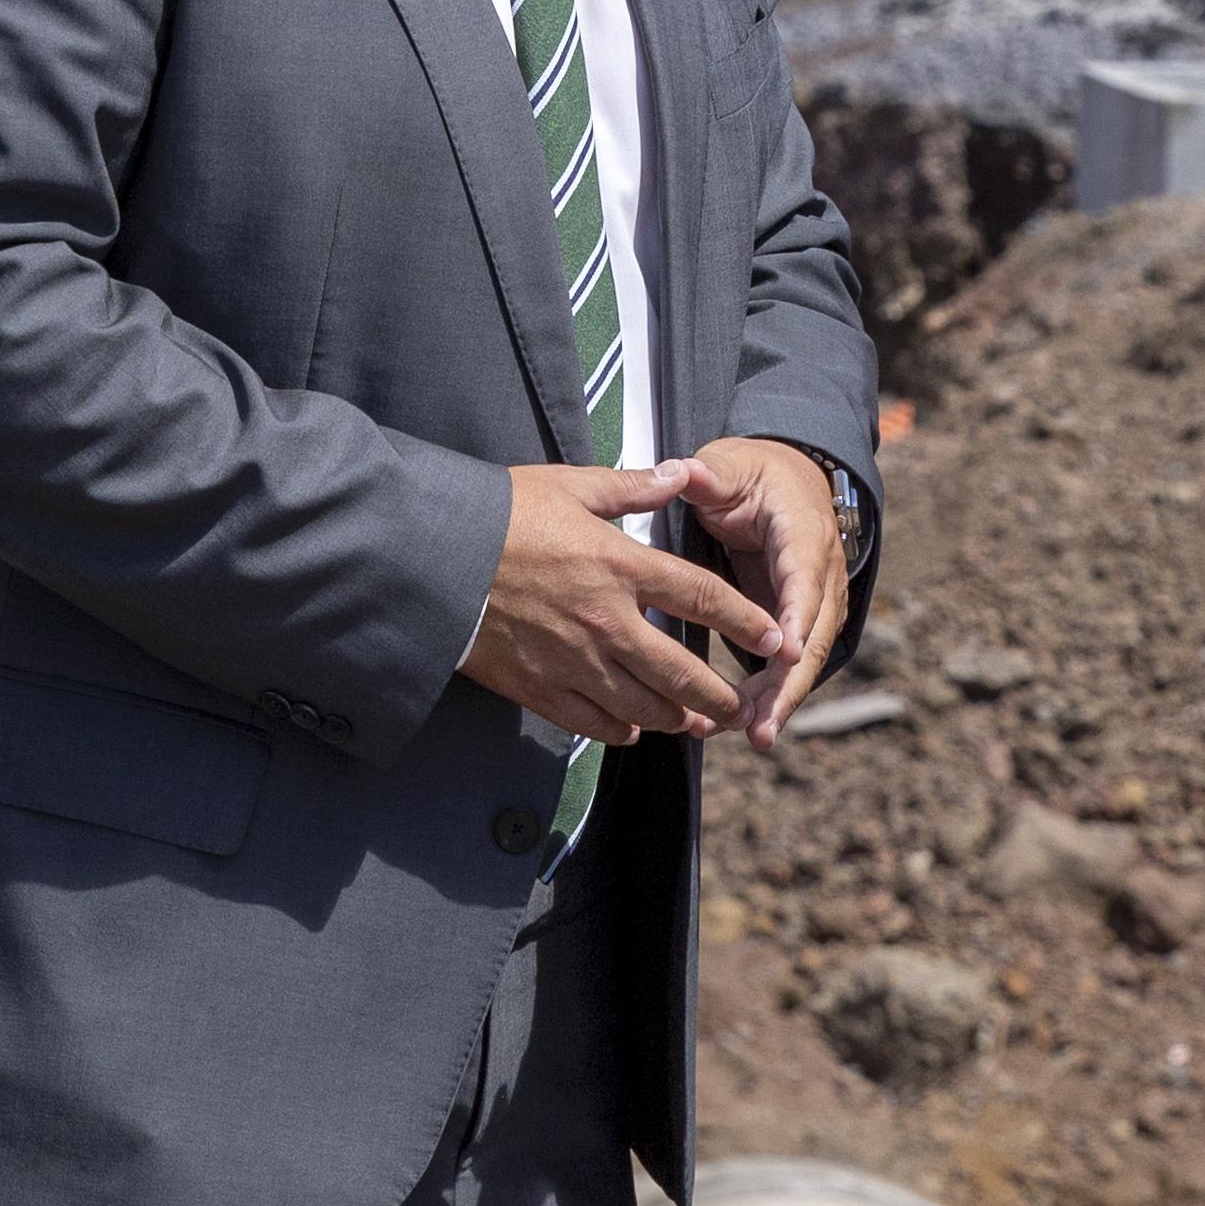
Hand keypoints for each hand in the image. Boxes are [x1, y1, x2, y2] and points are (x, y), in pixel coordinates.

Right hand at [463, 461, 771, 748]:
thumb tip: (679, 475)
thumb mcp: (569, 486)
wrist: (431, 558)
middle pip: (682, 671)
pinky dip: (620, 730)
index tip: (772, 637)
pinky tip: (633, 730)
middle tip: (739, 706)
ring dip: (676, 719)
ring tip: (694, 724)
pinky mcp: (539, 688)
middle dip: (719, 695)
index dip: (744, 620)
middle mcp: (607, 621)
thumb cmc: (500, 514)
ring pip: (643, 707)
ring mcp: (574, 661)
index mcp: (620, 565)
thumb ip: (631, 488)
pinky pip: (592, 723)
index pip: (701, 596)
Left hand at [680, 436, 863, 746]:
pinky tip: (737, 727)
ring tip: (751, 737)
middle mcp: (821, 577)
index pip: (805, 580)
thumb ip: (710, 476)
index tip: (785, 652)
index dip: (797, 617)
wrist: (787, 486)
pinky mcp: (798, 626)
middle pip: (813, 638)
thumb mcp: (731, 466)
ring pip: (803, 662)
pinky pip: (786, 666)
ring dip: (778, 701)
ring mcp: (814, 607)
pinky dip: (767, 697)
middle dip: (790, 685)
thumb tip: (683, 473)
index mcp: (805, 536)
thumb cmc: (755, 476)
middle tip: (764, 726)